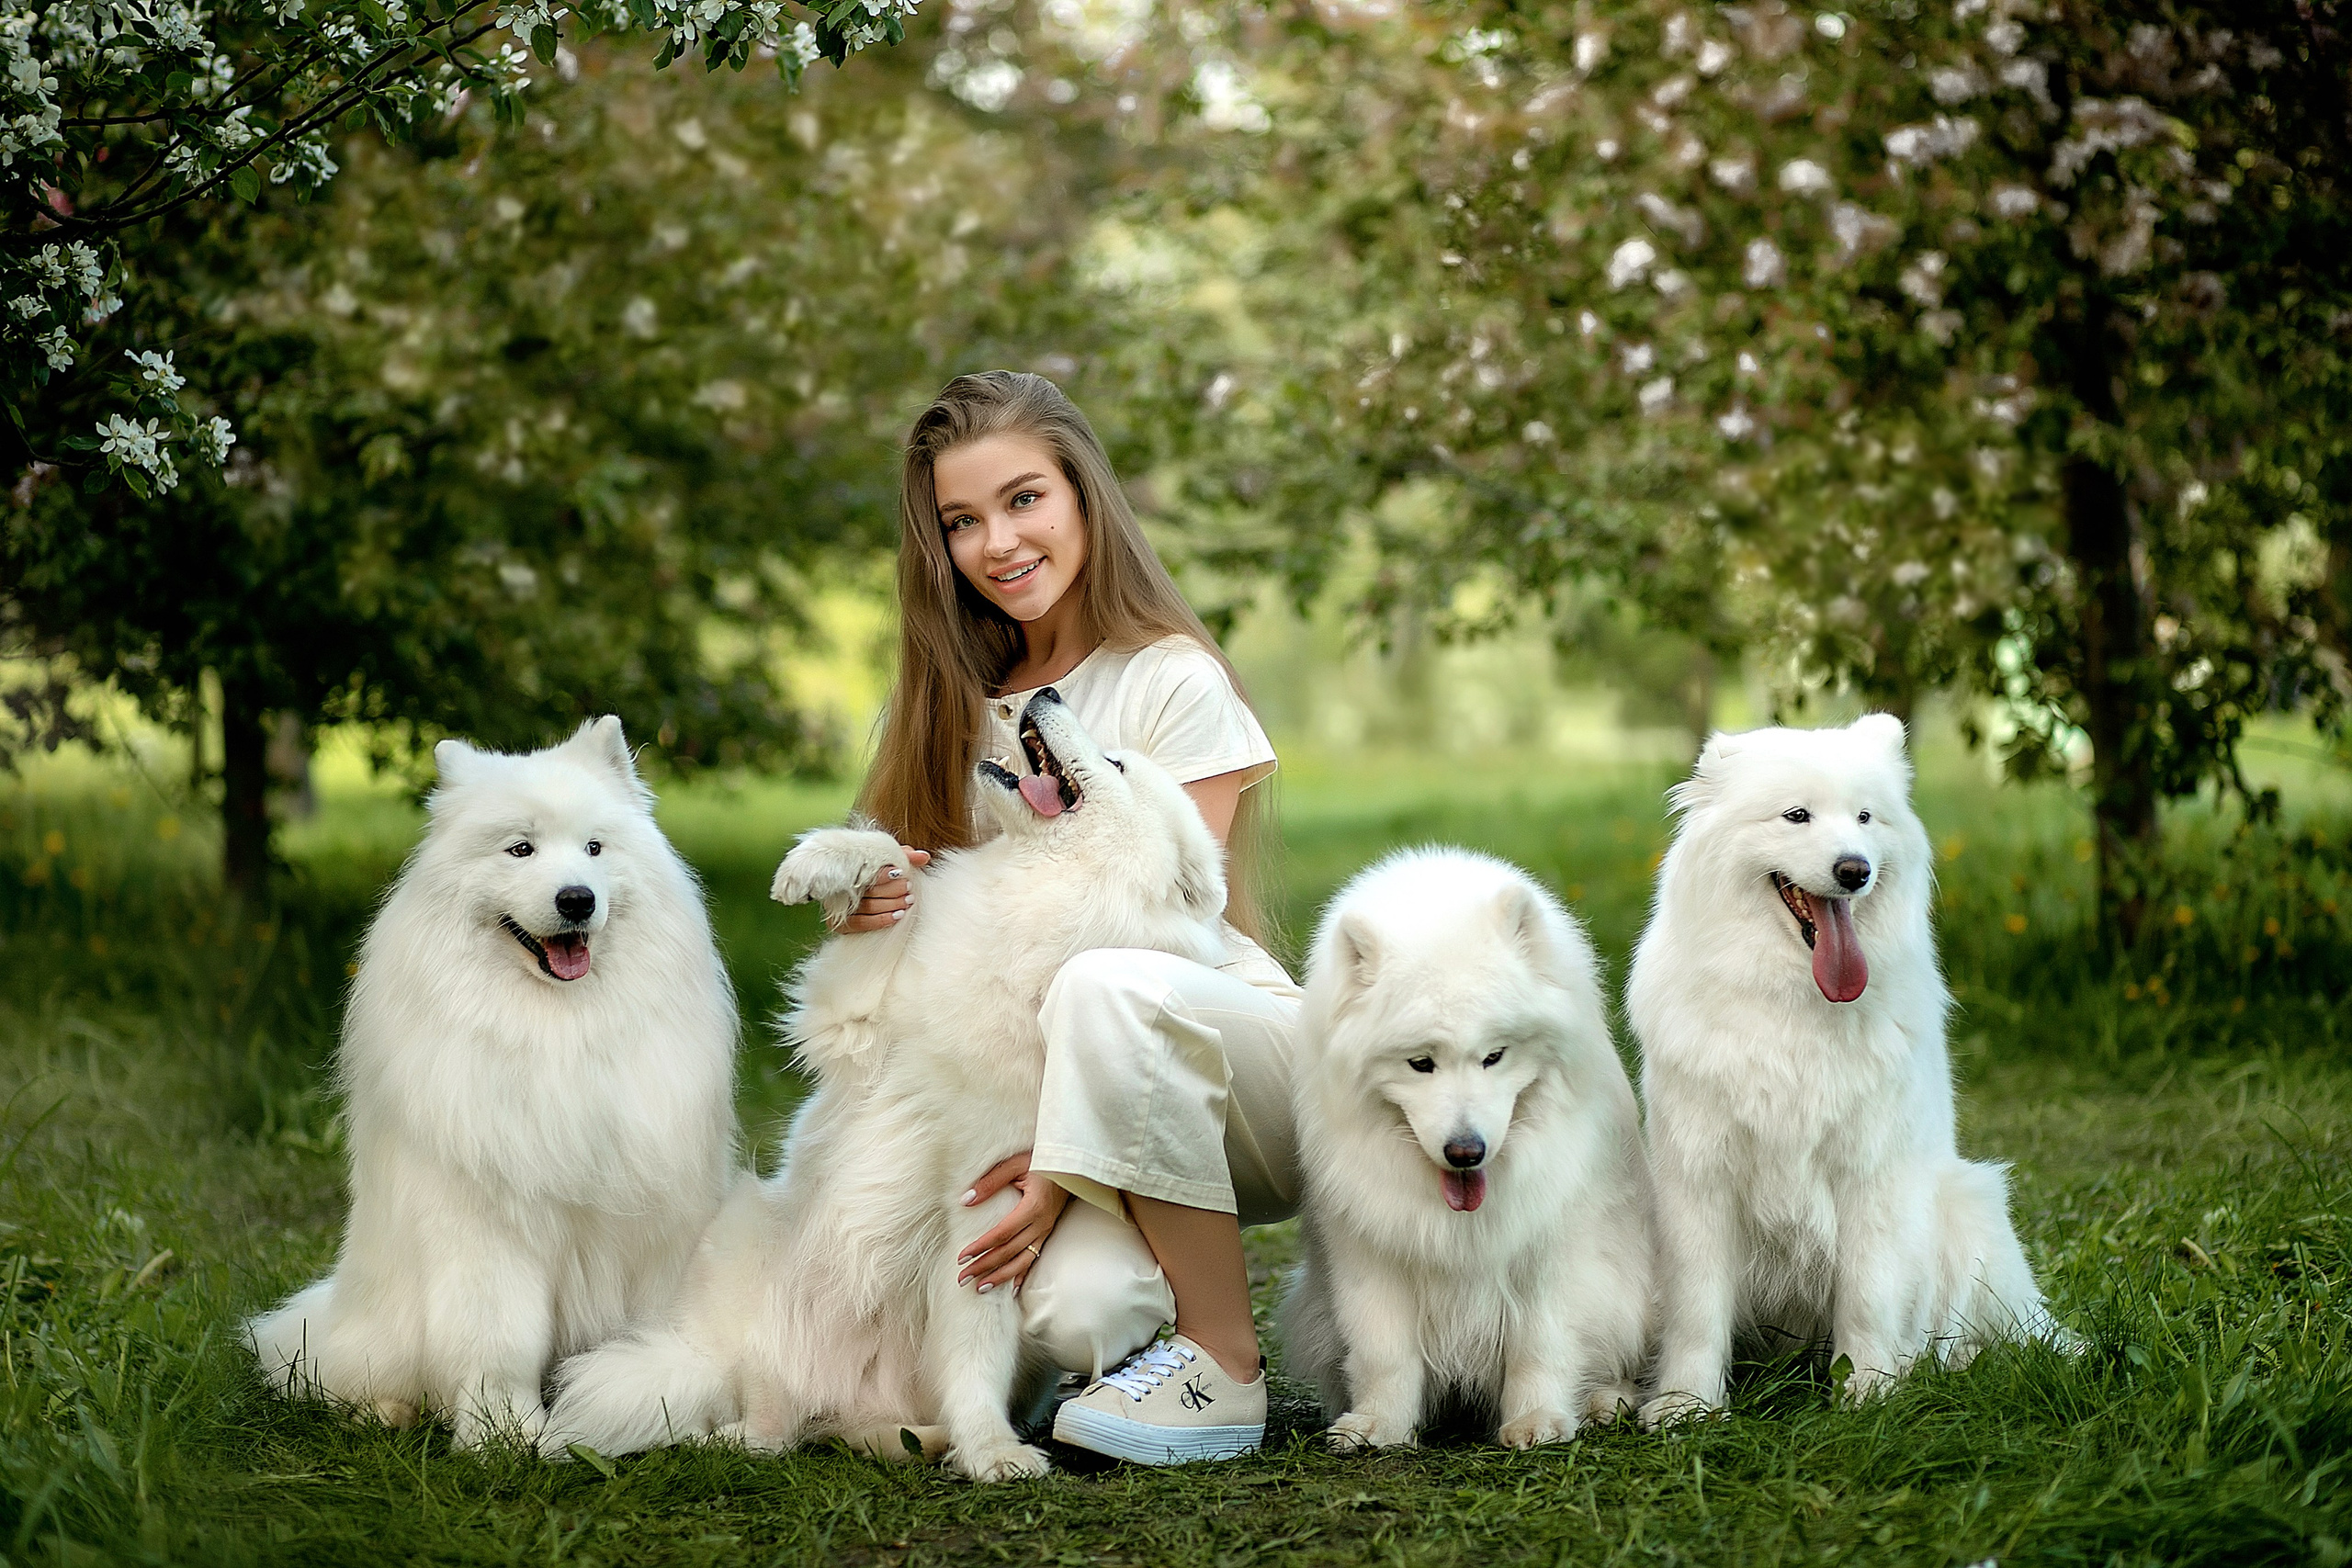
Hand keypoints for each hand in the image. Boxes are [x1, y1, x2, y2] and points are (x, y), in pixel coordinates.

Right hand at [839, 849, 930, 932]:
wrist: (859, 893)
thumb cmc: (878, 873)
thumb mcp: (889, 860)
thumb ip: (906, 857)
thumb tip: (924, 857)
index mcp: (851, 869)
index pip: (865, 871)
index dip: (883, 874)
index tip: (901, 873)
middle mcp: (842, 887)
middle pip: (869, 890)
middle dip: (892, 890)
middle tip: (909, 888)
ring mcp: (841, 906)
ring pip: (867, 907)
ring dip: (891, 905)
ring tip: (908, 901)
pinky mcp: (841, 924)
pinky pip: (861, 924)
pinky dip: (880, 920)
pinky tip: (897, 916)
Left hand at [956, 1151, 1068, 1292]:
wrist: (1071, 1163)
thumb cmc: (1041, 1160)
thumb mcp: (1015, 1164)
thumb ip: (990, 1182)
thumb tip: (965, 1200)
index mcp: (1033, 1207)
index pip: (1002, 1234)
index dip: (981, 1247)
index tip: (962, 1257)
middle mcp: (1041, 1223)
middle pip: (1009, 1252)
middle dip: (984, 1267)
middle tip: (962, 1278)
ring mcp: (1046, 1230)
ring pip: (1022, 1261)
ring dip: (1001, 1276)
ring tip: (981, 1287)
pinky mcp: (1048, 1232)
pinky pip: (1035, 1258)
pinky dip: (1022, 1274)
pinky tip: (1011, 1287)